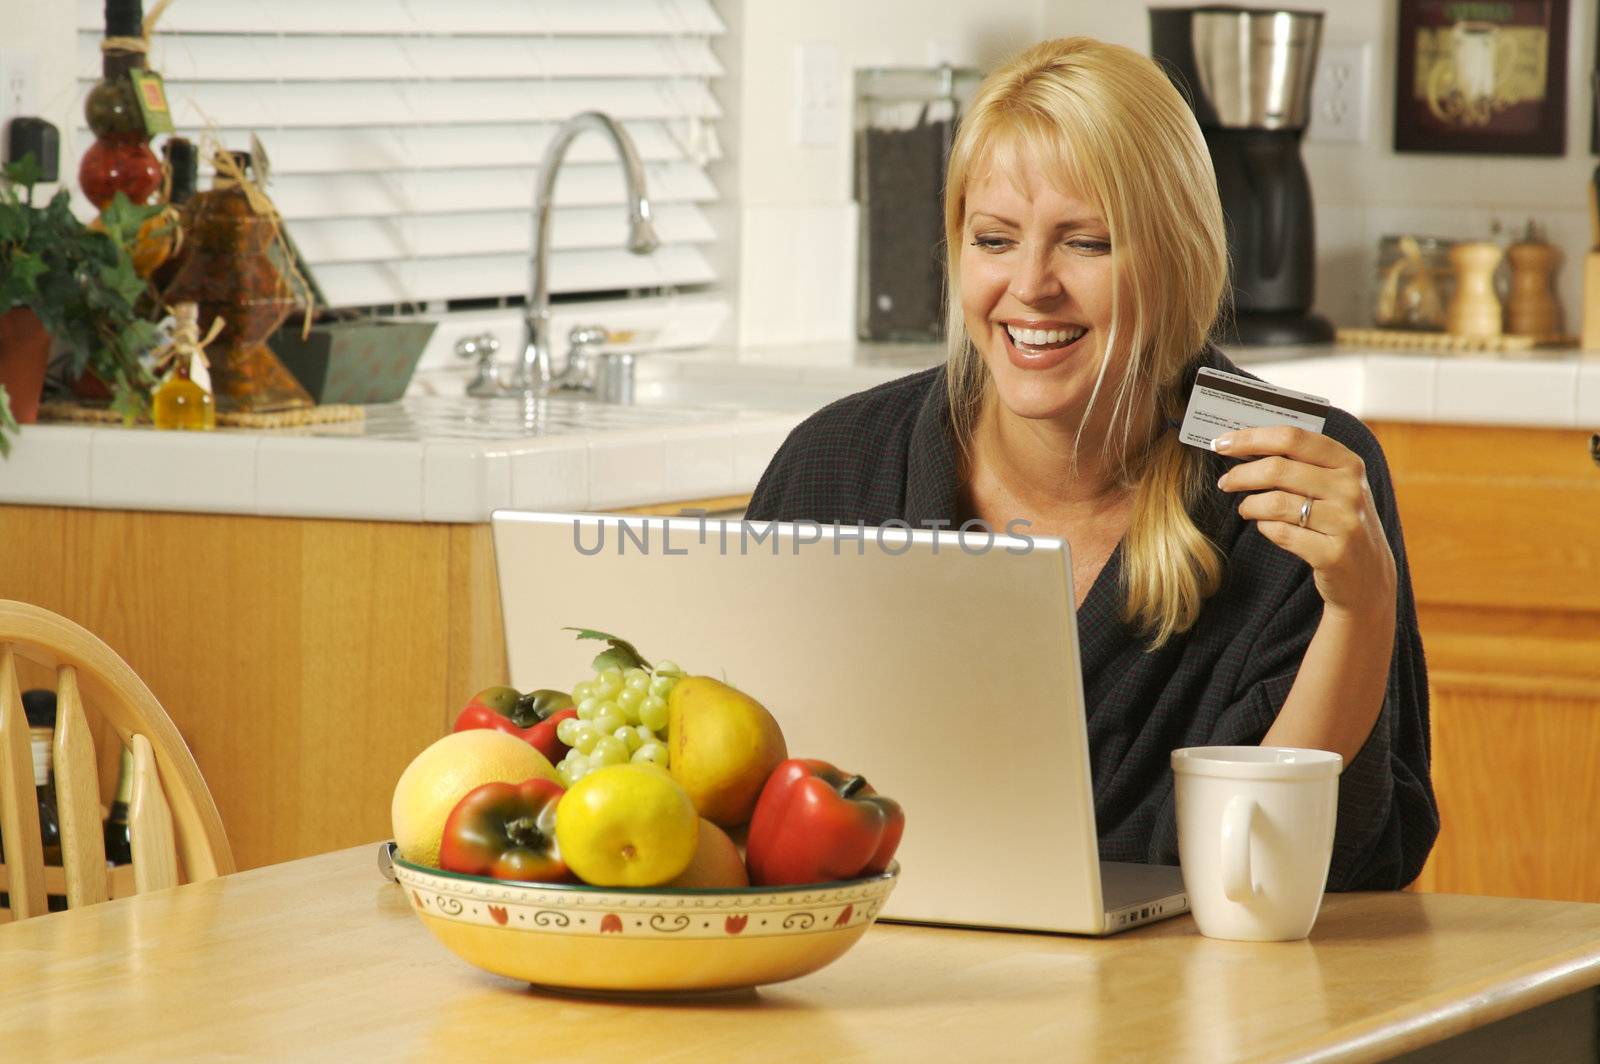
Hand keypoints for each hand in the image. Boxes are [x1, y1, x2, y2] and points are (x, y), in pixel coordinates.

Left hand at [1214, 427, 1396, 618]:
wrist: (1368, 577)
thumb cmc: (1339, 522)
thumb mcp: (1334, 486)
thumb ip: (1301, 464)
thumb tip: (1245, 444)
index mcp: (1348, 463)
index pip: (1293, 438)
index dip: (1252, 438)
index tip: (1222, 443)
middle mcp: (1350, 488)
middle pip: (1278, 469)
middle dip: (1241, 474)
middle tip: (1225, 482)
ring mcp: (1344, 522)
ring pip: (1275, 503)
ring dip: (1250, 505)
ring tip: (1245, 508)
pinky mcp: (1333, 554)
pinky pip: (1281, 533)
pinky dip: (1265, 528)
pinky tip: (1265, 526)